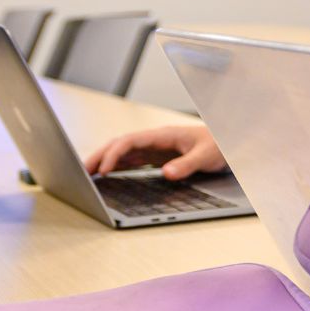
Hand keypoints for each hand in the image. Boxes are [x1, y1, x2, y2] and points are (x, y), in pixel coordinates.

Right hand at [81, 124, 224, 179]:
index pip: (130, 141)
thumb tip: (166, 174)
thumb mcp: (206, 156)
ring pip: (122, 152)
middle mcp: (154, 140)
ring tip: (85, 174)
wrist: (228, 142)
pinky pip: (131, 159)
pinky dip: (115, 165)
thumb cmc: (218, 145)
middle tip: (81, 172)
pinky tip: (106, 174)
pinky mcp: (156, 156)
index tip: (104, 170)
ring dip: (104, 161)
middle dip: (100, 156)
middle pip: (120, 145)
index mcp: (162, 135)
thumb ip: (187, 164)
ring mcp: (153, 147)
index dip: (114, 154)